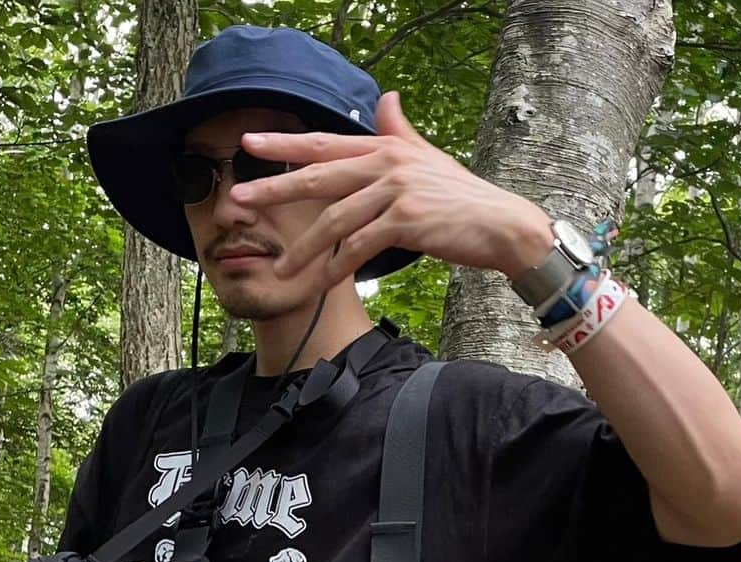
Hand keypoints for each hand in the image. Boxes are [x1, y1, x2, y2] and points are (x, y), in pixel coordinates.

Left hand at [230, 91, 553, 287]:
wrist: (502, 225)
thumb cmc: (463, 199)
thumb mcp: (428, 159)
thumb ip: (400, 132)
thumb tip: (386, 99)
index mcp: (386, 148)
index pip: (325, 145)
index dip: (285, 145)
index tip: (249, 145)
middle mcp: (386, 164)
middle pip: (318, 177)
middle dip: (274, 190)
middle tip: (238, 202)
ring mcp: (396, 192)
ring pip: (335, 221)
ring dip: (304, 248)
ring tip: (280, 268)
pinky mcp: (406, 221)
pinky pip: (360, 248)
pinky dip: (339, 268)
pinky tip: (321, 283)